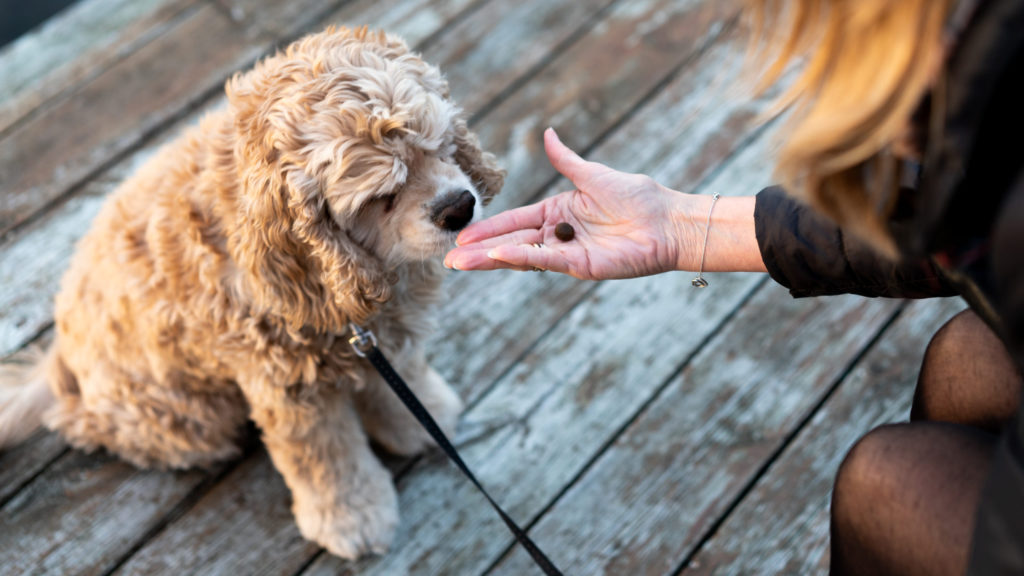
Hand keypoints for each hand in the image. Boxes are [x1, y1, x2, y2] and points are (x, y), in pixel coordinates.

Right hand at [445, 128, 700, 279]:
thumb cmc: (637, 196)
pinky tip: (499, 256)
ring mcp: (569, 254)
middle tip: (451, 259)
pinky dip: (523, 258)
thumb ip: (565, 160)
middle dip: (481, 252)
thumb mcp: (592, 174)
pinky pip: (548, 260)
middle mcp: (559, 236)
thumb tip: (547, 134)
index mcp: (557, 214)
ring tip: (463, 263)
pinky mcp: (583, 266)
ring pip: (523, 257)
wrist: (668, 219)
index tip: (462, 237)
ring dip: (493, 259)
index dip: (489, 230)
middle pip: (512, 244)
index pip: (515, 223)